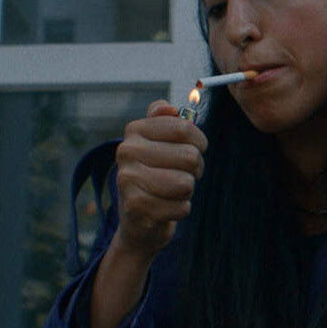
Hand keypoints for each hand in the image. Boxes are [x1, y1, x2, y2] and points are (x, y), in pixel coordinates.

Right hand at [112, 101, 207, 258]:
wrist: (139, 220)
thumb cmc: (158, 174)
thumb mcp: (160, 143)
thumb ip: (165, 120)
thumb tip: (167, 107)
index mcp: (135, 130)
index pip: (185, 128)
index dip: (200, 143)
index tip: (194, 149)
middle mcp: (126, 151)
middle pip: (190, 156)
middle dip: (195, 169)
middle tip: (182, 175)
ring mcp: (128, 179)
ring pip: (186, 183)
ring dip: (187, 191)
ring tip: (172, 191)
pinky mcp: (136, 207)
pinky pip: (182, 207)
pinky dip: (180, 210)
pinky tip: (165, 208)